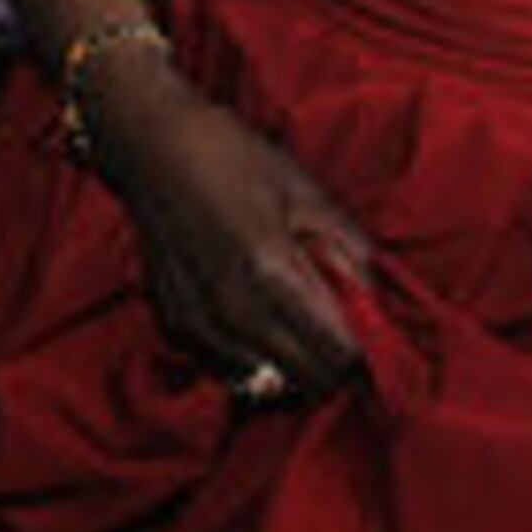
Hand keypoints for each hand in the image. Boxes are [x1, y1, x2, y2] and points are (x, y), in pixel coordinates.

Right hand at [83, 55, 373, 398]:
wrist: (154, 148)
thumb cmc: (236, 159)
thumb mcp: (309, 193)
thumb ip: (352, 252)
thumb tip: (377, 300)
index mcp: (272, 273)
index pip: (339, 354)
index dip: (366, 351)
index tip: (373, 334)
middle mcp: (234, 311)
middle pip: (309, 379)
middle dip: (336, 363)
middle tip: (344, 330)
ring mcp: (200, 325)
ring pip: (272, 383)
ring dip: (297, 365)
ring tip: (303, 323)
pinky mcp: (177, 327)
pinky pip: (233, 368)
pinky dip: (257, 357)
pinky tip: (261, 319)